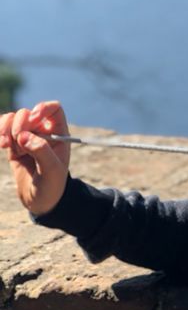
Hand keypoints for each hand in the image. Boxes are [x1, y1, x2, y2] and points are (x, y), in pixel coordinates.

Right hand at [0, 101, 70, 215]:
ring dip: (6, 128)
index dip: (43, 108)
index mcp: (59, 134)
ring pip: (13, 119)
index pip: (53, 109)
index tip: (34, 119)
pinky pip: (3, 129)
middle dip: (20, 123)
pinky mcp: (14, 144)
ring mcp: (28, 137)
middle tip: (17, 139)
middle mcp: (44, 132)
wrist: (40, 201)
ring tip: (6, 145)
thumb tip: (24, 136)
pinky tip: (2, 145)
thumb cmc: (52, 185)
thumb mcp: (52, 171)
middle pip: (28, 113)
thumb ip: (41, 151)